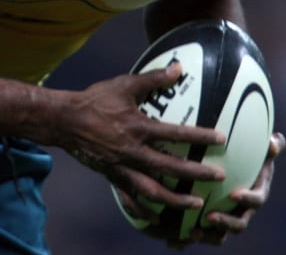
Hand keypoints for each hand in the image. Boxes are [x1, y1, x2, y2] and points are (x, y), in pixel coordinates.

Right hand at [62, 62, 226, 217]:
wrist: (64, 121)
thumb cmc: (95, 100)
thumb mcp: (124, 85)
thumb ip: (153, 78)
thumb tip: (178, 68)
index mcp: (138, 128)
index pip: (175, 134)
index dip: (200, 136)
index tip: (221, 139)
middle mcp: (132, 151)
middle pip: (170, 167)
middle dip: (196, 174)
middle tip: (219, 177)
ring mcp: (122, 168)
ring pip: (153, 191)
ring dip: (176, 200)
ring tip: (196, 205)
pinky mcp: (112, 177)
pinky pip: (131, 199)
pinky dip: (146, 210)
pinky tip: (159, 217)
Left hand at [168, 131, 285, 248]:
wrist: (233, 170)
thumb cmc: (249, 156)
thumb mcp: (261, 149)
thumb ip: (272, 145)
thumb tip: (274, 143)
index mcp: (256, 195)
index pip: (256, 200)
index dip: (247, 199)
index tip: (234, 194)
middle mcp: (243, 211)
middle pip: (238, 223)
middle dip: (225, 223)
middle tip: (210, 217)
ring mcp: (227, 219)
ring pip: (219, 234)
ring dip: (207, 235)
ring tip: (191, 232)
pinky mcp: (210, 224)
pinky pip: (201, 234)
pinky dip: (188, 239)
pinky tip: (173, 241)